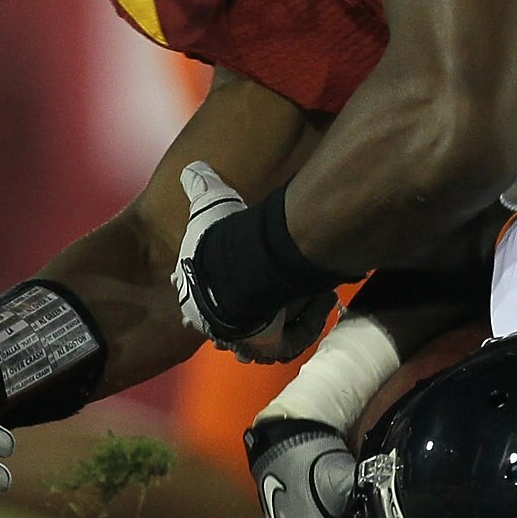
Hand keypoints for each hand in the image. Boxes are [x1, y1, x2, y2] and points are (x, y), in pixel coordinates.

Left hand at [174, 163, 337, 361]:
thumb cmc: (222, 242)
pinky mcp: (269, 349)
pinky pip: (291, 343)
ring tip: (315, 289)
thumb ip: (202, 188)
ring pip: (274, 331)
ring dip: (295, 312)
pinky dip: (309, 322)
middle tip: (294, 281)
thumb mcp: (212, 205)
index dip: (239, 284)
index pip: (216, 297)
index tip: (260, 269)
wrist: (243, 271)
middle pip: (249, 317)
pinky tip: (323, 299)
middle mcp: (220, 324)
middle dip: (273, 300)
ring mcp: (244, 340)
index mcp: (200, 295)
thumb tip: (193, 168)